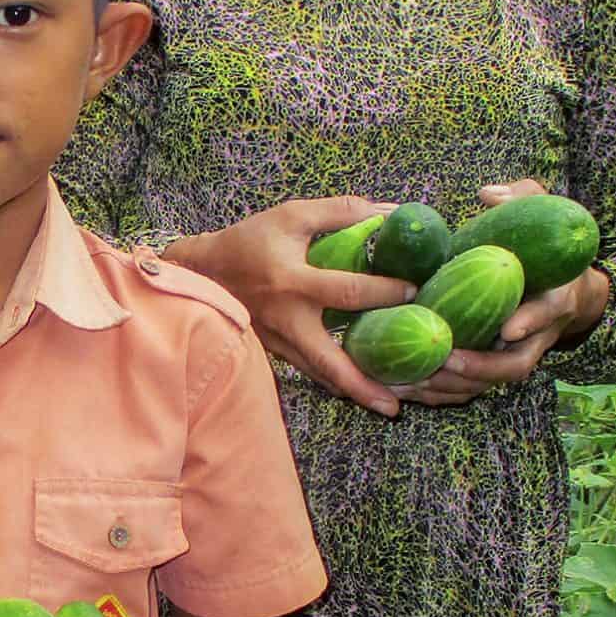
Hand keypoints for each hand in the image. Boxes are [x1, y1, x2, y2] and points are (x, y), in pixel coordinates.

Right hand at [168, 197, 413, 417]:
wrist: (201, 273)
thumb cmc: (248, 241)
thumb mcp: (291, 216)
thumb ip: (339, 212)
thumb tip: (388, 212)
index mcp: (293, 283)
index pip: (347, 292)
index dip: (383, 292)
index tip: (414, 291)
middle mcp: (287, 321)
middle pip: (329, 363)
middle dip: (364, 385)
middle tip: (397, 403)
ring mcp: (279, 342)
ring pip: (320, 375)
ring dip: (353, 392)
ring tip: (388, 405)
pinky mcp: (275, 351)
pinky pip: (310, 370)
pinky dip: (334, 381)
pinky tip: (358, 388)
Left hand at [399, 181, 610, 407]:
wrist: (568, 290)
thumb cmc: (547, 246)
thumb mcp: (544, 213)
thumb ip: (523, 197)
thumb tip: (489, 195)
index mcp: (553, 298)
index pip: (546, 314)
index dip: (530, 322)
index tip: (508, 328)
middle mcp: (536, 335)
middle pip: (514, 364)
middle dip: (480, 367)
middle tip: (445, 360)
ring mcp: (514, 353)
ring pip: (489, 382)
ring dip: (452, 386)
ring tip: (415, 381)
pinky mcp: (492, 364)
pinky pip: (470, 387)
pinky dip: (441, 391)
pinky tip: (405, 388)